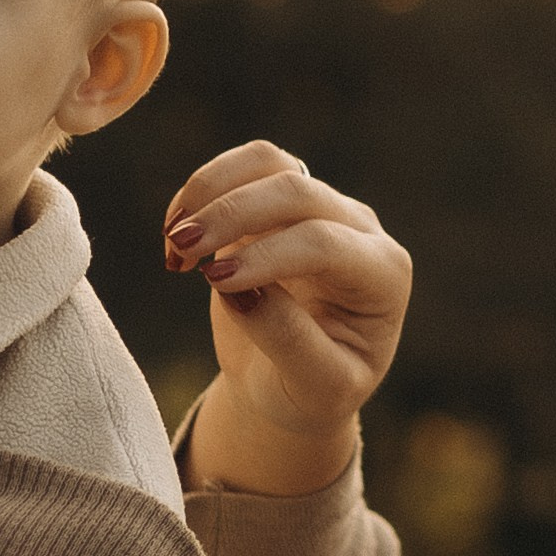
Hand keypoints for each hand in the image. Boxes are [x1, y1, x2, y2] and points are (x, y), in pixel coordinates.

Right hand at [162, 143, 411, 494]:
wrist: (291, 383)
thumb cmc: (310, 391)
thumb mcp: (314, 388)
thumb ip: (289, 341)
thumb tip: (241, 290)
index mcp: (383, 276)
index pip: (324, 245)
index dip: (267, 255)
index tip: (213, 283)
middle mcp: (360, 231)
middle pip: (297, 191)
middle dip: (232, 214)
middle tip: (178, 249)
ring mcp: (322, 208)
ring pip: (270, 163)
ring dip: (213, 190)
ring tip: (173, 241)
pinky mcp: (281, 202)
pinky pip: (245, 167)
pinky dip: (204, 187)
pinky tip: (174, 230)